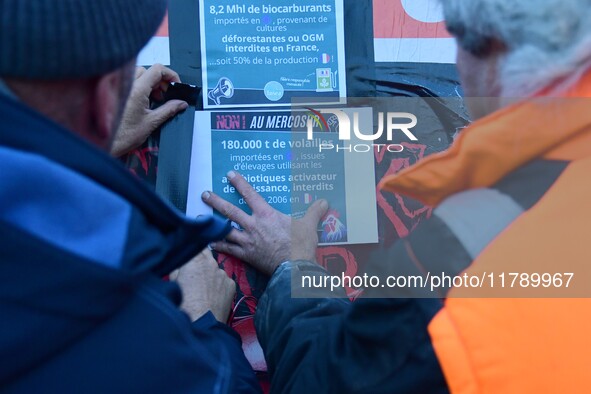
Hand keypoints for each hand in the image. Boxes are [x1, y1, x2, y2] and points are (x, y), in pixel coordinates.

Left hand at [111, 64, 188, 156]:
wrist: (107, 144)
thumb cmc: (124, 135)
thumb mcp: (152, 122)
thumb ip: (169, 110)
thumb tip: (181, 104)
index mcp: (137, 89)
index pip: (158, 70)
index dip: (170, 75)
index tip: (175, 84)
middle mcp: (128, 85)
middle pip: (149, 71)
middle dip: (160, 81)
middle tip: (166, 95)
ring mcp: (121, 89)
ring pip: (139, 75)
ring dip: (150, 83)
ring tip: (155, 99)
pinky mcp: (116, 94)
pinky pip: (131, 82)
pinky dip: (141, 87)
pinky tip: (144, 101)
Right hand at [170, 249, 235, 322]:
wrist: (201, 323)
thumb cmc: (182, 303)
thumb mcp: (172, 281)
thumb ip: (178, 266)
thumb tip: (180, 259)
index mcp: (196, 259)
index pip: (197, 246)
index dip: (193, 251)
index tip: (190, 257)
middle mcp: (212, 263)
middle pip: (207, 257)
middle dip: (200, 264)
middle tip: (193, 276)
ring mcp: (223, 274)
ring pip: (215, 270)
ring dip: (210, 276)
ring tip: (202, 291)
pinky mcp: (231, 285)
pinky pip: (224, 281)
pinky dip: (219, 286)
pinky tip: (211, 297)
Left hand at [202, 171, 328, 275]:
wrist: (294, 267)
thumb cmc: (300, 245)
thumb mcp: (309, 225)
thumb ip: (314, 211)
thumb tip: (324, 202)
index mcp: (267, 215)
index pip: (250, 195)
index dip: (239, 183)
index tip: (230, 175)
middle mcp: (253, 225)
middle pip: (230, 211)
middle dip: (216, 201)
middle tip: (205, 194)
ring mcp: (248, 241)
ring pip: (225, 229)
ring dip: (212, 224)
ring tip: (200, 219)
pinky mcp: (246, 255)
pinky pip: (229, 250)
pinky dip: (219, 247)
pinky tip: (209, 244)